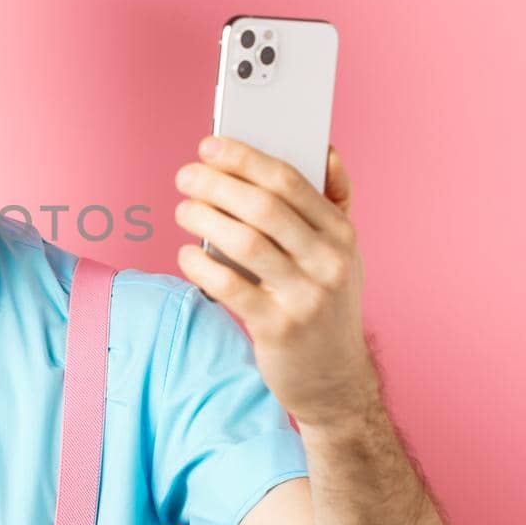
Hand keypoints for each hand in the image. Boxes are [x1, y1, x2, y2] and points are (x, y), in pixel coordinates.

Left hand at [174, 136, 376, 426]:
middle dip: (217, 184)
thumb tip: (326, 150)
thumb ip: (332, 203)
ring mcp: (306, 297)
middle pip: (264, 207)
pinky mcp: (278, 329)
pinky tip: (186, 254)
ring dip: (204, 218)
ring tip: (183, 210)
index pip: (291, 181)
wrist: (334, 379)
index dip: (245, 158)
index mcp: (342, 234)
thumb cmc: (325, 303)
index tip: (210, 145)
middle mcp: (330, 262)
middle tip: (186, 176)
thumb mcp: (341, 253)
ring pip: (245, 242)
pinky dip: (201, 265)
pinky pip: (230, 287)